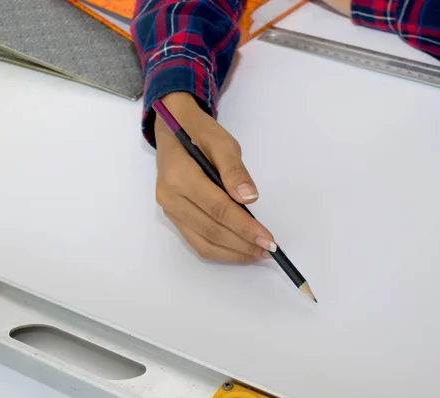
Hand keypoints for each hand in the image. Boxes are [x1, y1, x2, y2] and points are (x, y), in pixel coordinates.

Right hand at [155, 92, 275, 262]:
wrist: (172, 128)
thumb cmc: (200, 131)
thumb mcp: (222, 141)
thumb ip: (235, 170)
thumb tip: (250, 198)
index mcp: (180, 175)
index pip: (217, 208)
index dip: (244, 226)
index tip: (268, 238)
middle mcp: (170, 196)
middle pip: (211, 230)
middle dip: (242, 244)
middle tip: (269, 250)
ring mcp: (169, 209)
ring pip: (202, 242)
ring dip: (232, 252)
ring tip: (257, 253)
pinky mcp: (172, 215)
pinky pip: (195, 240)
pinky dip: (219, 249)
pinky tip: (239, 249)